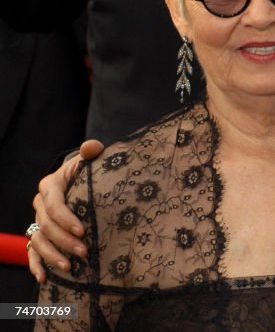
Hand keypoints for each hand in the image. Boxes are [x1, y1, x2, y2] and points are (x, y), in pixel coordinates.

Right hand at [27, 139, 104, 282]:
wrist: (81, 181)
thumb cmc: (88, 171)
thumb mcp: (89, 161)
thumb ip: (91, 153)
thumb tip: (92, 147)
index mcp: (50, 185)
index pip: (54, 204)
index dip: (66, 219)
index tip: (83, 230)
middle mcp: (40, 204)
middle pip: (46, 226)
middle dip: (64, 241)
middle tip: (84, 253)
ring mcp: (37, 220)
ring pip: (38, 241)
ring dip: (52, 256)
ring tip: (70, 268)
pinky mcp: (38, 235)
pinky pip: (32, 252)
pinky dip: (36, 266)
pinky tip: (45, 278)